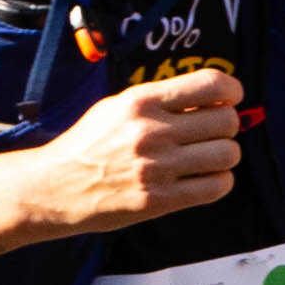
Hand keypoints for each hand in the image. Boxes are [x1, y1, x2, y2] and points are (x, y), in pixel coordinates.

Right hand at [21, 66, 248, 234]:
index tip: (230, 99)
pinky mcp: (158, 200)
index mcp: (141, 101)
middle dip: (226, 126)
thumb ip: (163, 101)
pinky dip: (219, 182)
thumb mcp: (118, 107)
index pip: (211, 84)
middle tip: (212, 134)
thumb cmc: (90, 144)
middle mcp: (151, 132)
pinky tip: (203, 179)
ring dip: (225, 156)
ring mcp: (156, 168)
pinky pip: (216, 187)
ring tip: (207, 158)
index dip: (231, 91)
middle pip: (226, 121)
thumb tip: (216, 99)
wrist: (53, 187)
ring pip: (227, 154)